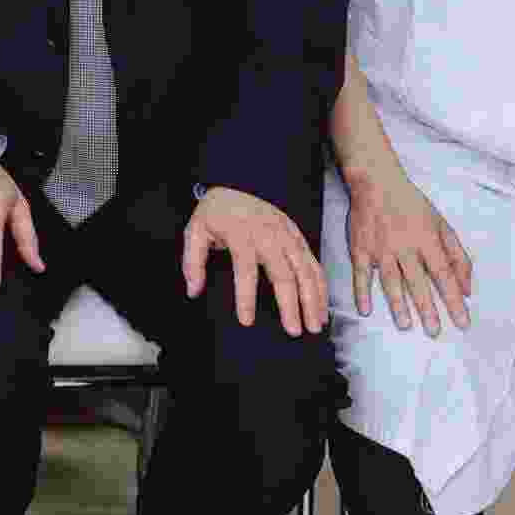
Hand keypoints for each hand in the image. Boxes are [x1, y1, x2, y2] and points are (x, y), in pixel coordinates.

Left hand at [184, 186, 328, 335]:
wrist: (238, 183)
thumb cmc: (217, 211)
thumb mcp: (196, 230)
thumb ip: (192, 261)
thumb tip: (193, 291)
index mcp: (241, 234)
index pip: (245, 270)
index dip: (246, 297)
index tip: (247, 321)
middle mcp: (268, 235)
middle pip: (284, 274)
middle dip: (291, 305)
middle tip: (294, 331)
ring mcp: (287, 235)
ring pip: (306, 270)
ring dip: (313, 299)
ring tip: (314, 326)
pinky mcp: (298, 236)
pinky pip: (314, 263)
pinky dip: (321, 286)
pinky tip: (322, 306)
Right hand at [344, 168, 473, 334]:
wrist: (376, 182)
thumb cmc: (411, 204)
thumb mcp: (442, 225)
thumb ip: (457, 256)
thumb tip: (467, 288)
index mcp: (427, 240)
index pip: (444, 276)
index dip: (454, 300)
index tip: (462, 322)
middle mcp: (405, 247)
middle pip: (418, 283)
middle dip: (428, 309)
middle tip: (434, 332)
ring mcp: (381, 249)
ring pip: (391, 281)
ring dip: (398, 304)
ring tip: (405, 325)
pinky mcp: (361, 248)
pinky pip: (362, 274)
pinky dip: (362, 292)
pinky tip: (365, 309)